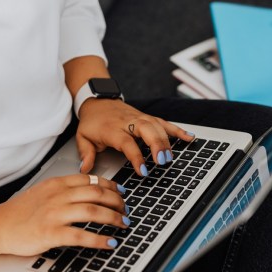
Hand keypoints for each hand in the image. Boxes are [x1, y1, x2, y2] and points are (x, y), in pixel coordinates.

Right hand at [0, 174, 129, 255]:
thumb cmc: (18, 212)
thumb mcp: (41, 192)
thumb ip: (62, 190)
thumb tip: (87, 193)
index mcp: (56, 184)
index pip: (91, 180)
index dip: (111, 185)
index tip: (121, 192)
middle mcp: (58, 196)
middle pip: (97, 193)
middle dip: (117, 201)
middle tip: (126, 210)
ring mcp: (55, 214)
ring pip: (93, 211)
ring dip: (114, 218)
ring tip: (124, 224)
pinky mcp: (51, 233)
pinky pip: (82, 235)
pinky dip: (100, 239)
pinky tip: (111, 243)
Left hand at [77, 99, 194, 175]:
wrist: (97, 101)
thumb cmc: (92, 122)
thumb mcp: (82, 137)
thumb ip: (86, 154)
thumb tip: (85, 169)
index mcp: (113, 129)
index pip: (127, 143)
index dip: (136, 157)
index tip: (143, 171)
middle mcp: (128, 122)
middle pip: (147, 130)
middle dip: (157, 145)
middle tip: (162, 161)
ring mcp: (139, 118)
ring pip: (157, 126)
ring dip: (167, 141)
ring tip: (171, 157)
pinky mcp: (147, 117)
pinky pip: (164, 123)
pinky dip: (177, 130)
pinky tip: (189, 138)